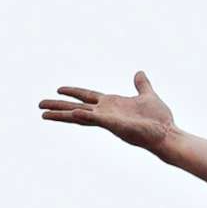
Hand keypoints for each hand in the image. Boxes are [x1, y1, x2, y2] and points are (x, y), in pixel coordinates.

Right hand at [38, 71, 176, 150]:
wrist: (167, 134)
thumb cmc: (159, 119)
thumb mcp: (148, 95)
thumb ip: (141, 85)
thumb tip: (139, 73)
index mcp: (111, 104)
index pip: (87, 96)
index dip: (73, 92)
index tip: (59, 89)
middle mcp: (106, 112)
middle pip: (76, 108)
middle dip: (58, 107)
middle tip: (39, 106)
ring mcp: (109, 120)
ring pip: (80, 116)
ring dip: (63, 115)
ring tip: (44, 114)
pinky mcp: (114, 125)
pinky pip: (96, 119)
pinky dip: (84, 116)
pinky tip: (72, 113)